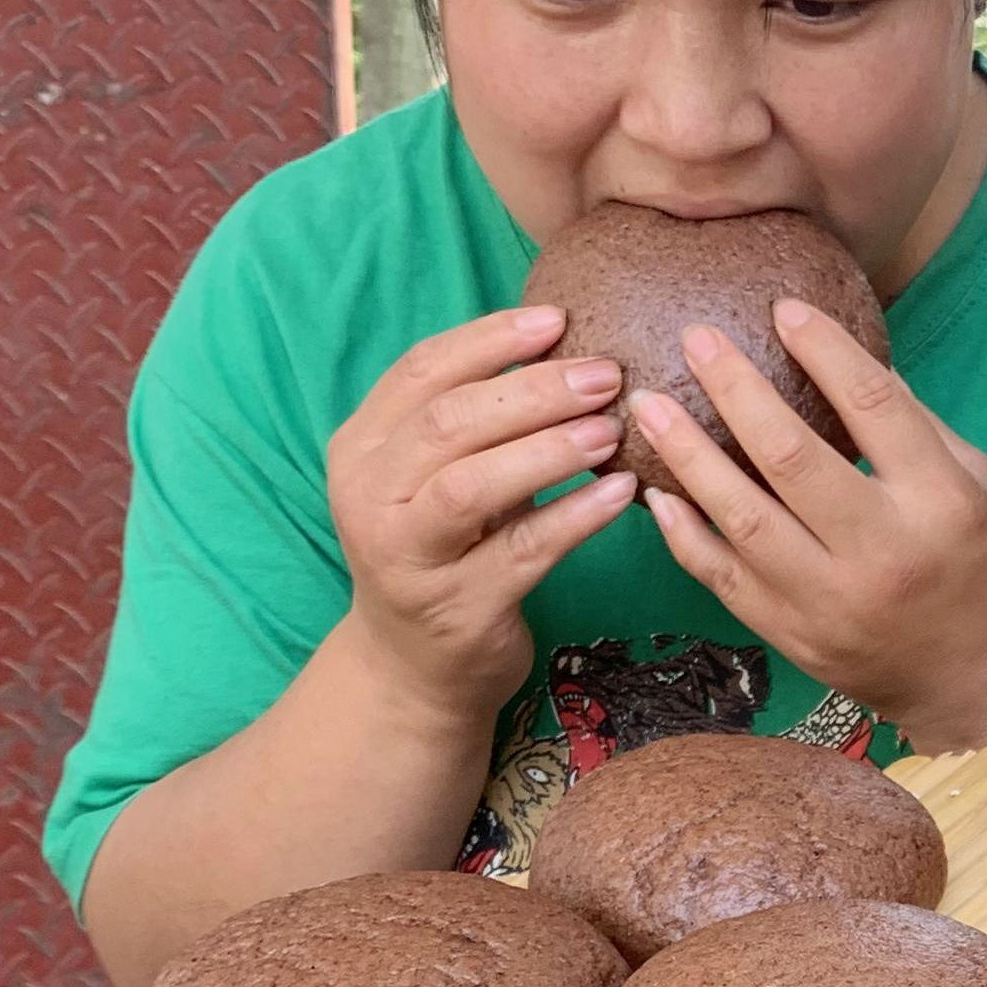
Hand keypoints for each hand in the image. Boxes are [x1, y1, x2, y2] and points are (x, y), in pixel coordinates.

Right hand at [323, 304, 643, 718]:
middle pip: (449, 423)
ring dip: (551, 450)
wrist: (415, 667)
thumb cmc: (444, 550)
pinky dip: (576, 516)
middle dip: (533, 391)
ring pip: (475, 486)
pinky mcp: (457, 609)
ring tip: (613, 428)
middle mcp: (371, 499)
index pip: (421, 371)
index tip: (559, 319)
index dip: (491, 339)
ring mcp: (409, 558)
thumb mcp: (437, 477)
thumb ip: (475, 417)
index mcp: (363, 448)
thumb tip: (563, 340)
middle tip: (606, 374)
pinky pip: (523, 552)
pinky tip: (622, 493)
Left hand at [632, 302, 986, 748]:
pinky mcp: (797, 638)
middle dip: (733, 386)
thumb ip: (917, 429)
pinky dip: (683, 533)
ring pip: (740, 516)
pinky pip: (722, 578)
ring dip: (686, 454)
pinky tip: (655, 491)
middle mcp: (883, 551)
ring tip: (648, 406)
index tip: (783, 309)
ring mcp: (832, 601)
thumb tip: (846, 360)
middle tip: (695, 337)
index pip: (873, 405)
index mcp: (941, 502)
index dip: (823, 350)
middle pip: (789, 454)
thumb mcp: (983, 487)